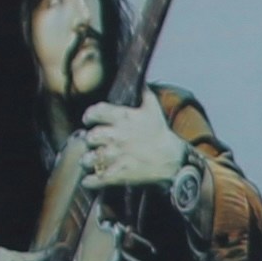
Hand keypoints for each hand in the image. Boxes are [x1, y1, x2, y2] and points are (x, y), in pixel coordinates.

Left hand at [73, 99, 190, 192]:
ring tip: (89, 160)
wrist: (174, 160)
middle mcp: (117, 136)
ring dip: (87, 160)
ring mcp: (118, 155)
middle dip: (89, 140)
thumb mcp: (153, 109)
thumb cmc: (161, 133)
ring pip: (90, 158)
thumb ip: (144, 93)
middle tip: (91, 142)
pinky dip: (90, 181)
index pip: (97, 112)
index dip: (89, 115)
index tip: (88, 120)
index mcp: (123, 118)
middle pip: (90, 137)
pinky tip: (88, 180)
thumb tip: (141, 79)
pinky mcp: (120, 173)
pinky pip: (98, 178)